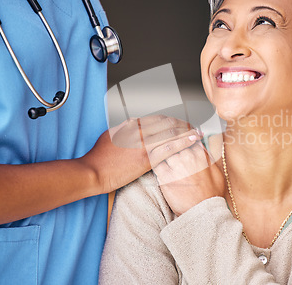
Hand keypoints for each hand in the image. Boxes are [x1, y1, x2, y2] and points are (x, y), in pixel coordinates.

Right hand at [81, 115, 200, 193]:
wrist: (93, 172)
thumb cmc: (98, 158)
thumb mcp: (110, 136)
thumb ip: (124, 129)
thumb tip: (133, 125)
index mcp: (130, 125)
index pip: (157, 119)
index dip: (171, 121)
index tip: (179, 124)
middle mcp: (138, 131)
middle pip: (167, 123)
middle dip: (183, 124)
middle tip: (192, 127)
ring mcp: (143, 144)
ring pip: (171, 133)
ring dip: (187, 132)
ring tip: (197, 133)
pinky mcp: (146, 159)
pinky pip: (169, 148)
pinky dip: (183, 143)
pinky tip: (193, 141)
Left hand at [153, 141, 225, 215]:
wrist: (202, 213)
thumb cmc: (211, 194)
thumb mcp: (217, 172)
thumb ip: (209, 156)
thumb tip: (202, 145)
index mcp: (200, 155)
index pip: (187, 137)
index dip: (181, 136)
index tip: (178, 136)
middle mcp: (188, 158)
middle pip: (174, 141)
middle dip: (170, 140)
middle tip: (164, 140)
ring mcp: (175, 167)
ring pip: (164, 149)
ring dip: (161, 149)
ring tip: (156, 149)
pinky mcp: (164, 177)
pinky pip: (155, 162)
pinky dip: (153, 160)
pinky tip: (153, 160)